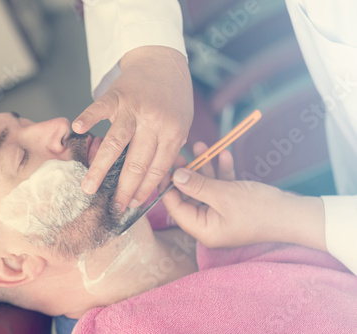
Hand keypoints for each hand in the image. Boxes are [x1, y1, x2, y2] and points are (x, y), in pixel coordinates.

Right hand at [73, 46, 192, 210]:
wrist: (163, 60)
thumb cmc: (173, 96)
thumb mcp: (183, 123)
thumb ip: (169, 149)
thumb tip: (153, 180)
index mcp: (173, 132)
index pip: (156, 169)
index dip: (144, 190)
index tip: (132, 204)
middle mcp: (154, 122)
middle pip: (136, 163)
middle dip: (123, 189)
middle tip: (112, 207)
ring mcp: (133, 108)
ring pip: (115, 143)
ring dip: (100, 168)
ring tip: (87, 187)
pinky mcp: (117, 94)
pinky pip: (99, 108)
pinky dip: (87, 117)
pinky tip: (77, 130)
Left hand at [162, 146, 326, 251]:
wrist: (295, 215)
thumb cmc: (259, 209)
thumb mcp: (224, 195)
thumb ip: (197, 185)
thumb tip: (174, 176)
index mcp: (203, 230)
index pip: (175, 207)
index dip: (168, 186)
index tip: (165, 165)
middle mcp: (209, 225)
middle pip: (190, 195)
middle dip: (188, 172)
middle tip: (182, 153)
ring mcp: (222, 215)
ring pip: (206, 188)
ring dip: (205, 167)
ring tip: (201, 146)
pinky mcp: (234, 205)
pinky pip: (222, 187)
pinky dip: (222, 173)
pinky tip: (224, 155)